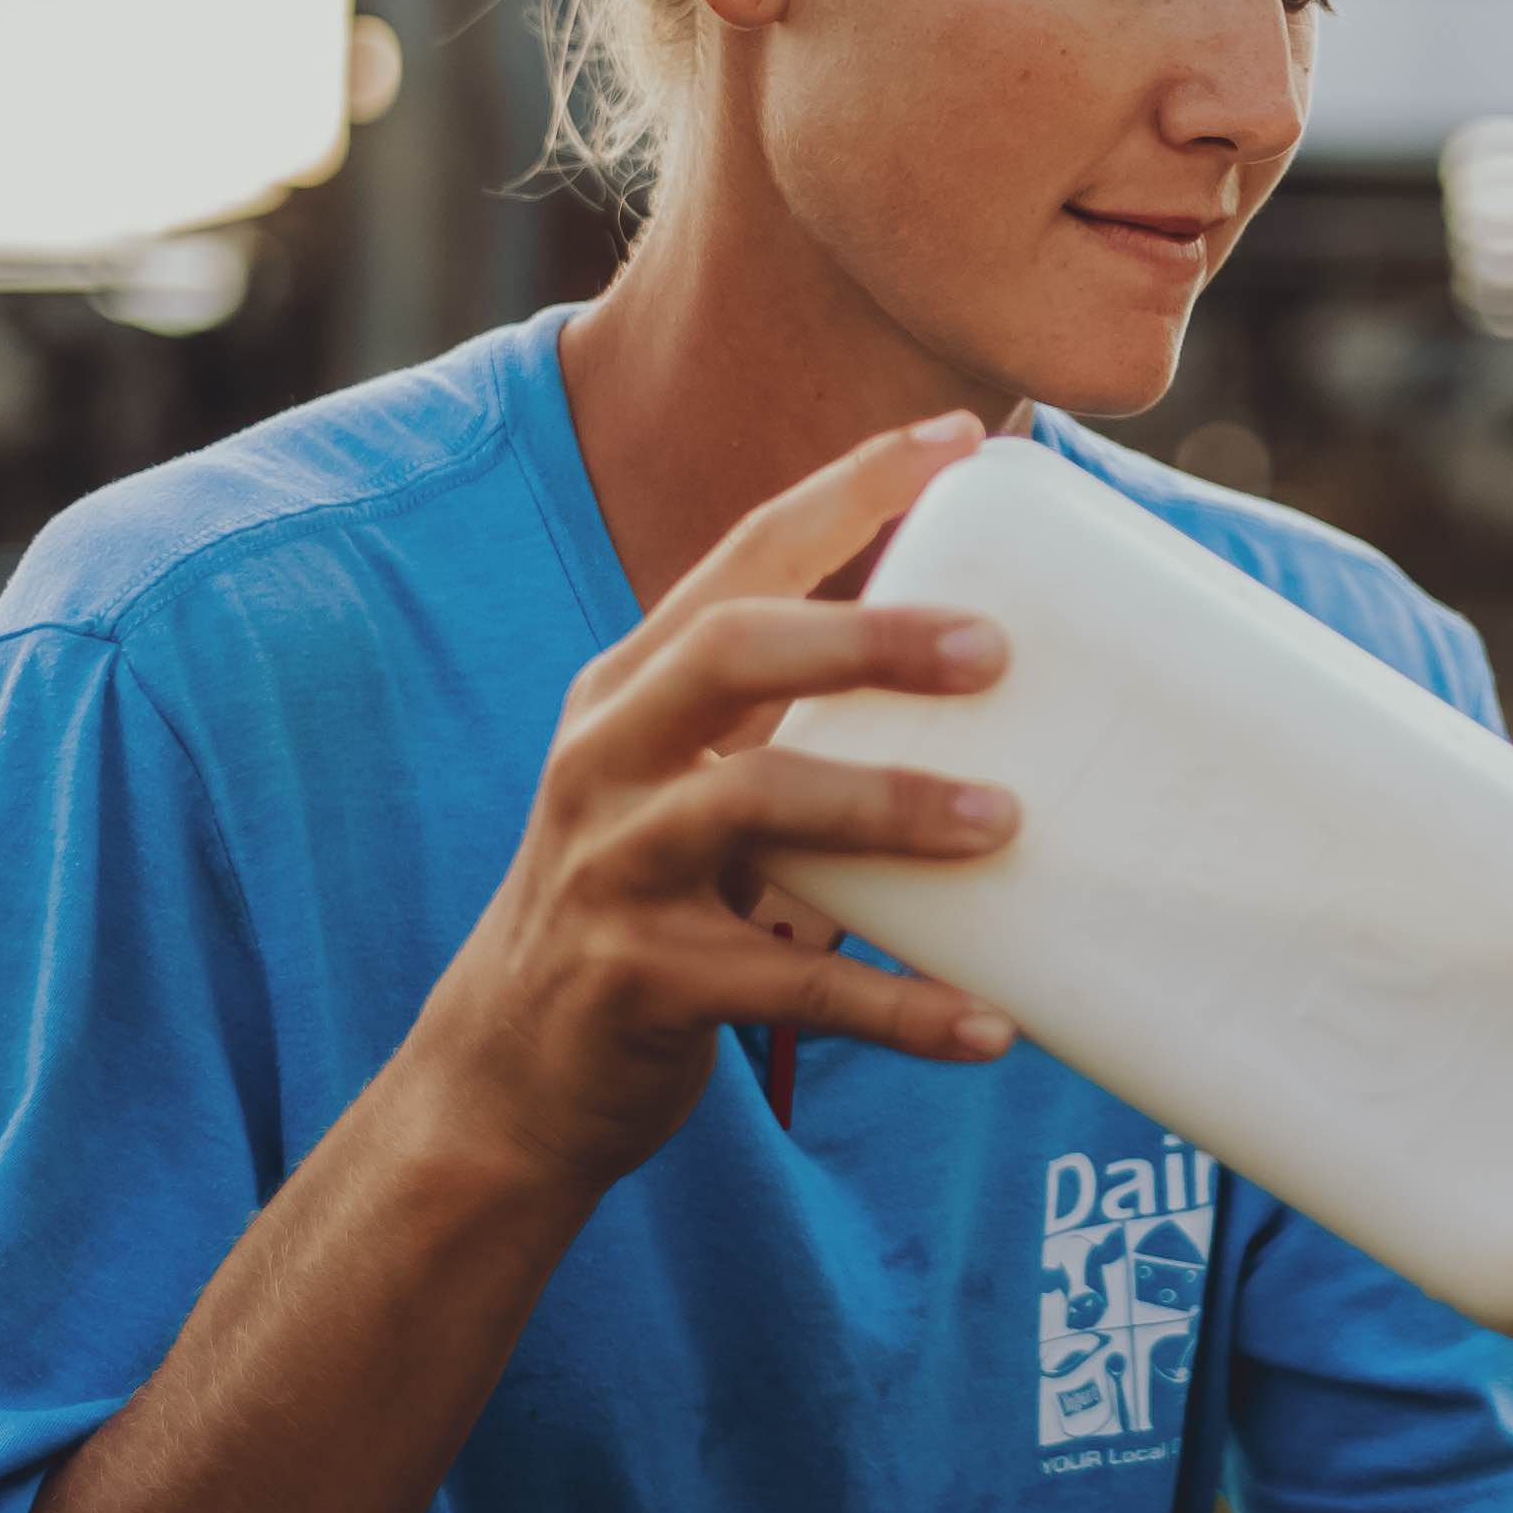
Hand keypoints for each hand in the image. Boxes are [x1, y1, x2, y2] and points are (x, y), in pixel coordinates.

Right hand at [388, 413, 1031, 1199]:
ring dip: (887, 804)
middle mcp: (607, 758)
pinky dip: (895, 1008)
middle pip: (729, 654)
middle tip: (995, 648)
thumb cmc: (639, 901)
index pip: (741, 558)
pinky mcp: (639, 983)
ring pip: (751, 806)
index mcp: (631, 690)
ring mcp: (614, 869)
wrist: (507, 1074)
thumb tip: (972, 664)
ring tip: (1005, 823)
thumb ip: (782, 721)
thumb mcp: (684, 784)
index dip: (848, 491)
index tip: (960, 438)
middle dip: (866, 637)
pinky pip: (788, 990)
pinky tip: (986, 1023)